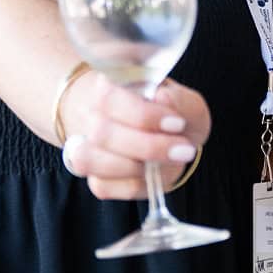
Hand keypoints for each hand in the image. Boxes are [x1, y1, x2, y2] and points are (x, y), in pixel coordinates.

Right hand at [59, 75, 212, 201]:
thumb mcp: (187, 103)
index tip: (178, 123)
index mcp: (109, 87)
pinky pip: (103, 186)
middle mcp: (89, 116)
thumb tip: (161, 99)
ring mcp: (86, 148)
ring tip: (171, 162)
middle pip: (101, 133)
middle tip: (185, 149)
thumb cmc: (172, 115)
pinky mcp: (94, 177)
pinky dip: (134, 185)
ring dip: (135, 167)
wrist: (166, 137)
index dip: (143, 115)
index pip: (109, 98)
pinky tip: (154, 174)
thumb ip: (180, 100)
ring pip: (89, 161)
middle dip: (149, 146)